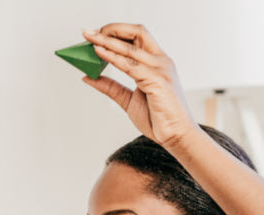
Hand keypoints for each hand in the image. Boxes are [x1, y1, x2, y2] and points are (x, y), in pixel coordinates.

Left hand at [81, 24, 198, 149]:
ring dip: (107, 41)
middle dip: (111, 29)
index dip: (117, 32)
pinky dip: (112, 57)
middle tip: (88, 33)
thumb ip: (111, 87)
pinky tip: (99, 54)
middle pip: (137, 33)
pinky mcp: (157, 81)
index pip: (138, 36)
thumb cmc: (158, 118)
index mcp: (158, 63)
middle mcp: (161, 61)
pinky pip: (130, 65)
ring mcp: (161, 69)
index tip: (96, 34)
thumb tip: (88, 77)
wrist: (176, 136)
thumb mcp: (128, 100)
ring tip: (89, 38)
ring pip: (130, 48)